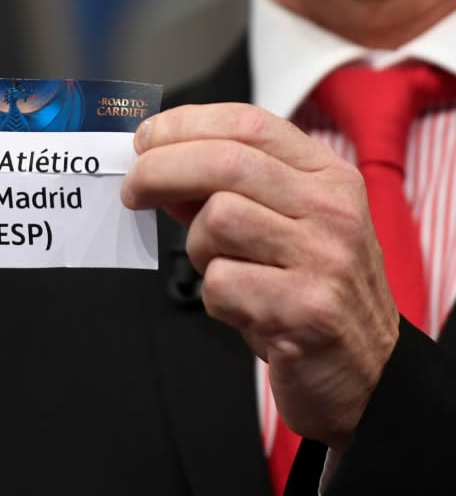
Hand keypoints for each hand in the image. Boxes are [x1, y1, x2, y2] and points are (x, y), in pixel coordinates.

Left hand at [122, 104, 398, 451]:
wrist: (363, 370)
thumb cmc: (309, 291)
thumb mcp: (283, 226)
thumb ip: (226, 192)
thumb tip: (160, 166)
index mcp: (327, 177)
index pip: (247, 124)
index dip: (185, 125)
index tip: (146, 140)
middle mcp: (331, 209)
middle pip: (224, 163)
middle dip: (159, 170)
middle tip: (132, 190)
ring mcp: (324, 258)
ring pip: (217, 220)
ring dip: (198, 249)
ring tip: (225, 272)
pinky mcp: (305, 309)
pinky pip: (219, 282)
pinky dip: (215, 297)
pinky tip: (242, 309)